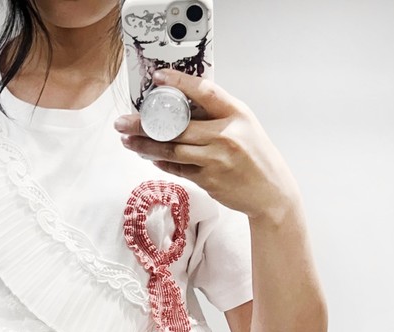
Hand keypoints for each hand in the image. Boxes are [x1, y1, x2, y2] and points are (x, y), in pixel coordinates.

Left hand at [114, 68, 299, 222]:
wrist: (270, 192)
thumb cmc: (255, 155)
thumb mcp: (243, 124)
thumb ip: (217, 114)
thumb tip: (181, 105)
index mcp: (236, 114)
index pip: (204, 91)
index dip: (179, 83)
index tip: (158, 78)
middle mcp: (225, 135)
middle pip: (178, 126)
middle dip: (146, 124)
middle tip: (123, 122)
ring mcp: (216, 160)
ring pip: (172, 150)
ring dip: (146, 146)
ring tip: (127, 141)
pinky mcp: (208, 180)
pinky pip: (178, 169)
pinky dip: (161, 162)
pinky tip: (148, 156)